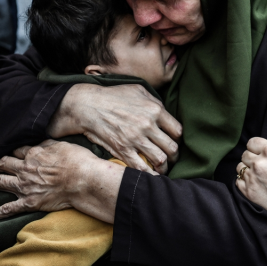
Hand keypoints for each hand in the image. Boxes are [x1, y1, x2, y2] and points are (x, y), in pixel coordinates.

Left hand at [0, 140, 124, 223]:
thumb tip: (39, 143)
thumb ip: (48, 145)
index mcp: (33, 153)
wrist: (84, 180)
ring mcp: (24, 186)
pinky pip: (6, 209)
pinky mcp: (28, 202)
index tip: (12, 152)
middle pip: (4, 164)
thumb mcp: (62, 145)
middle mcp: (25, 168)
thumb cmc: (78, 161)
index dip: (14, 151)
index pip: (17, 150)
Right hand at [47, 84, 181, 174]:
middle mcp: (147, 125)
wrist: (88, 104)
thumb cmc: (114, 95)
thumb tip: (166, 113)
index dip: (178, 139)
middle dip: (174, 156)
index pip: (177, 131)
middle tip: (172, 158)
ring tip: (162, 168)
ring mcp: (135, 139)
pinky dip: (149, 174)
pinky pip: (141, 167)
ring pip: (160, 160)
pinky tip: (151, 175)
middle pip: (172, 148)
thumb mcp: (139, 90)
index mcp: (155, 110)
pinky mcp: (122, 150)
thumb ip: (155, 101)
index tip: (174, 142)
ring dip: (164, 167)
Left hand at [236, 114, 266, 236]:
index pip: (252, 142)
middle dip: (253, 157)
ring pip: (240, 167)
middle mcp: (259, 164)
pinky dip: (244, 182)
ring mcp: (252, 179)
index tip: (266, 154)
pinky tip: (257, 184)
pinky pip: (238, 181)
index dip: (259, 147)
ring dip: (247, 169)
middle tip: (266, 166)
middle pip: (245, 154)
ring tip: (261, 175)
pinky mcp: (249, 193)